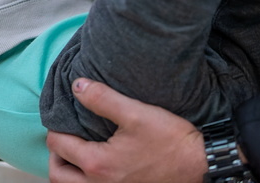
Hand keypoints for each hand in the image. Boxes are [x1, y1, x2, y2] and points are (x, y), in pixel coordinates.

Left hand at [46, 78, 205, 182]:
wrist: (204, 166)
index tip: (64, 118)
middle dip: (56, 155)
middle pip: (58, 175)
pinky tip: (97, 165)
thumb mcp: (136, 113)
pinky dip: (84, 181)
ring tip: (76, 153)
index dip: (56, 128)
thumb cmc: (172, 141)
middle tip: (65, 138)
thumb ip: (101, 98)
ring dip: (68, 172)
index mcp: (98, 164)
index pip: (57, 145)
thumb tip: (76, 86)